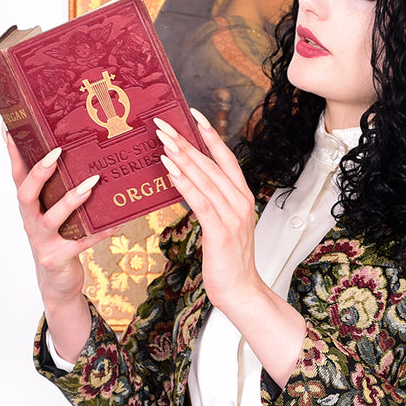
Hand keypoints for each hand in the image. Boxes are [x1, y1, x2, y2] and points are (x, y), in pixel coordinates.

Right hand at [5, 129, 110, 361]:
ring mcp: (42, 241)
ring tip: (91, 183)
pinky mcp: (58, 258)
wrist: (58, 282)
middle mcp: (30, 221)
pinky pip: (80, 243)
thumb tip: (70, 156)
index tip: (10, 128)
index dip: (13, 154)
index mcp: (28, 207)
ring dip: (72, 199)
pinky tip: (114, 223)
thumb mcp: (51, 213)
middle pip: (26, 194)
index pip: (17, 175)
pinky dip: (97, 232)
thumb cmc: (58, 239)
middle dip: (39, 173)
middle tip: (56, 153)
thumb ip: (55, 190)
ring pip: (52, 217)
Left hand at [153, 112, 261, 316]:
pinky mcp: (221, 232)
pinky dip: (185, 184)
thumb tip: (189, 183)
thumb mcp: (222, 226)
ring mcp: (232, 217)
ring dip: (182, 157)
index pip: (226, 158)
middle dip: (186, 141)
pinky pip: (201, 202)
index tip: (193, 113)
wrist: (241, 292)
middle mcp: (241, 202)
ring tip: (162, 139)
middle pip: (211, 164)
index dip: (210, 134)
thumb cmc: (229, 262)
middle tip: (163, 123)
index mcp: (242, 198)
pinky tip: (170, 170)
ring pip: (205, 179)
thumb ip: (212, 203)